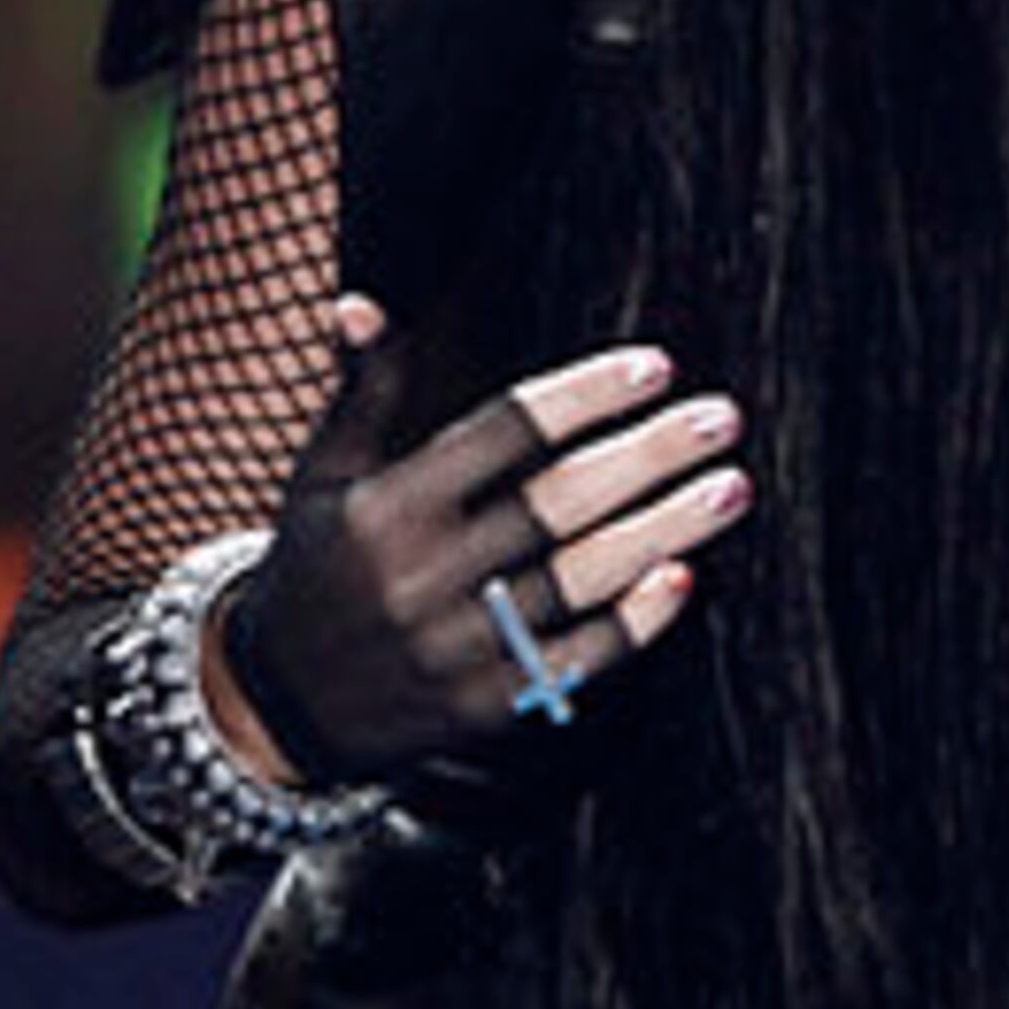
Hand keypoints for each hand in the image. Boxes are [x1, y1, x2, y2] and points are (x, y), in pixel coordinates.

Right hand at [215, 294, 748, 783]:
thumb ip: (360, 393)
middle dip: (648, 456)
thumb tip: (361, 304)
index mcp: (386, 505)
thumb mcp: (322, 477)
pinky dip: (631, 622)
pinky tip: (682, 578)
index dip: (583, 396)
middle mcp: (421, 573)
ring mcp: (455, 644)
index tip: (655, 366)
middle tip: (721, 418)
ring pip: (580, 579)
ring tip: (731, 488)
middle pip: (557, 503)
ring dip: (665, 530)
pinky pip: (572, 660)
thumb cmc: (315, 567)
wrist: (278, 705)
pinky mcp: (482, 704)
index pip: (504, 433)